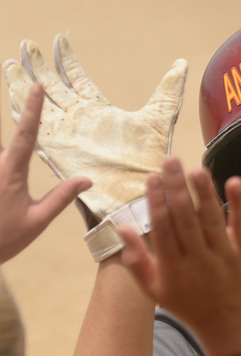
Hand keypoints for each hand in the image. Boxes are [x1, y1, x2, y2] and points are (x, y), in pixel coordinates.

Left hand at [0, 82, 90, 262]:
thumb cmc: (5, 239)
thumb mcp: (37, 220)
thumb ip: (61, 197)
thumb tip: (86, 180)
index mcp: (11, 174)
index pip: (26, 135)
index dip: (32, 109)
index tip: (36, 87)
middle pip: (9, 151)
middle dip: (14, 168)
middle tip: (12, 201)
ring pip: (0, 160)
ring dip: (4, 178)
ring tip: (3, 207)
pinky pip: (0, 166)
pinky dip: (4, 179)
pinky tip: (3, 200)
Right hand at [3, 36, 186, 219]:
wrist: (136, 197)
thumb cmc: (150, 164)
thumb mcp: (160, 118)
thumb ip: (168, 91)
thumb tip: (182, 64)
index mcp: (99, 114)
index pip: (78, 81)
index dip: (68, 61)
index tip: (59, 42)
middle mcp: (81, 123)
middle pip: (55, 88)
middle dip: (41, 67)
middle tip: (28, 47)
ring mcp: (67, 136)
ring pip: (40, 104)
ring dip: (25, 84)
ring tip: (13, 64)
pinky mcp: (58, 151)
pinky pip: (34, 129)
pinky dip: (21, 111)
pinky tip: (11, 95)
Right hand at [119, 157, 240, 355]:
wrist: (230, 327)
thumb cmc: (188, 306)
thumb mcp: (155, 290)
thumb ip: (136, 260)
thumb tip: (122, 227)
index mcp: (173, 268)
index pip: (162, 229)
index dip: (156, 201)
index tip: (152, 177)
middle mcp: (198, 261)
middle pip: (185, 218)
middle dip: (176, 187)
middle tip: (170, 159)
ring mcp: (224, 257)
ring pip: (210, 219)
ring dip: (203, 192)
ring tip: (194, 168)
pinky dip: (238, 204)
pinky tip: (234, 181)